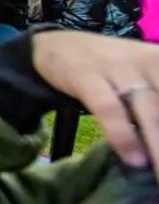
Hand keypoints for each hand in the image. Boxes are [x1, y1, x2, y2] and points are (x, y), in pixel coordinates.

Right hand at [32, 31, 158, 182]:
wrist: (54, 44)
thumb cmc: (109, 65)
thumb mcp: (145, 72)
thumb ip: (157, 99)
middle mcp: (149, 61)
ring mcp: (118, 68)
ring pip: (151, 112)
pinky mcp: (87, 76)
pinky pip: (110, 110)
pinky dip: (123, 136)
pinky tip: (134, 160)